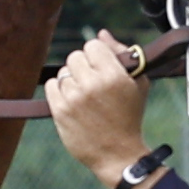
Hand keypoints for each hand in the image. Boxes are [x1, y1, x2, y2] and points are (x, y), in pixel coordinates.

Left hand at [40, 31, 153, 186]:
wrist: (118, 154)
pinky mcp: (60, 111)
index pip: (93, 45)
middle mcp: (92, 84)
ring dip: (72, 80)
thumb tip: (101, 33)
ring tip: (84, 96)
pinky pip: (51, 86)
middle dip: (83, 67)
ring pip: (63, 72)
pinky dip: (59, 91)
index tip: (102, 68)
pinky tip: (72, 101)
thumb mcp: (138, 83)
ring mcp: (74, 98)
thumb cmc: (130, 117)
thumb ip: (121, 54)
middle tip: (92, 82)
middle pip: (75, 56)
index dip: (97, 55)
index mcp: (113, 75)